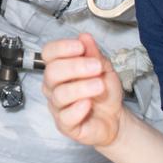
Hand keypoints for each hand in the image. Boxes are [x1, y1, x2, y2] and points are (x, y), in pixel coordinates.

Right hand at [41, 33, 123, 147]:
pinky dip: (78, 109)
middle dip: (74, 67)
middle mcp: (53, 86)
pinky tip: (89, 104)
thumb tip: (84, 37)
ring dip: (81, 87)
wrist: (114, 118)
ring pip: (59, 94)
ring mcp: (57, 106)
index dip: (62, 48)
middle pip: (51, 72)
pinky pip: (65, 117)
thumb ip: (94, 54)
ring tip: (99, 86)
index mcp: (59, 68)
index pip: (48, 53)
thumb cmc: (103, 91)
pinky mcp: (65, 125)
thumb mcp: (104, 68)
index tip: (80, 46)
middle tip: (96, 67)